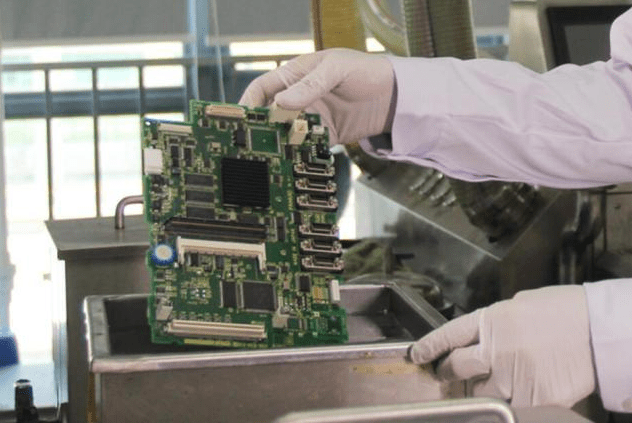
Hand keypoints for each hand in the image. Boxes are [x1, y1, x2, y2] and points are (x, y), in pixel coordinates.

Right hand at [239, 48, 395, 144]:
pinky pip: (306, 146)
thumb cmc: (365, 71)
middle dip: (261, 129)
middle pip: (270, 115)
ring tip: (274, 156)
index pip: (262, 89)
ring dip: (279, 144)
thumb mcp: (336, 69)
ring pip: (286, 133)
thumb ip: (311, 85)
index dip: (248, 103)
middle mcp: (298, 99)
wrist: (394, 94)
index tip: (242, 119)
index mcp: (295, 77)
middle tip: (255, 143)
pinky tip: (296, 160)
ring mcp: (310, 118)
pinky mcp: (324, 135)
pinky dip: (300, 154)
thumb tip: (283, 101)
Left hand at [410, 285, 594, 407]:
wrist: (598, 331)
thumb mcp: (520, 306)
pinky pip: (509, 408)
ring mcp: (512, 376)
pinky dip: (509, 403)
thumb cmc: (563, 311)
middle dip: (448, 372)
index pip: (448, 335)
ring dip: (480, 390)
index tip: (417, 355)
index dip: (429, 346)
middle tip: (448, 373)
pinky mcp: (532, 399)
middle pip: (456, 368)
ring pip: (479, 393)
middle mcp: (495, 349)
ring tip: (494, 383)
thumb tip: (483, 335)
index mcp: (491, 321)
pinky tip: (518, 394)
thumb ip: (496, 323)